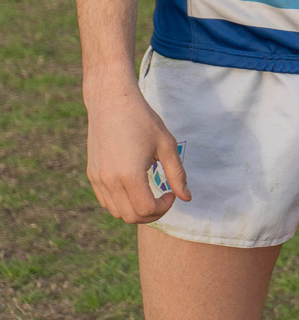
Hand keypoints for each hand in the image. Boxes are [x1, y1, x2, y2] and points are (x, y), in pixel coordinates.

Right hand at [84, 83, 188, 222]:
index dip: (164, 207)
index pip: (146, 210)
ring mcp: (97, 179)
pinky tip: (135, 187)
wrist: (112, 103)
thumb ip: (177, 174)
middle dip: (151, 213)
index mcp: (129, 175)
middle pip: (130, 216)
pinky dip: (121, 203)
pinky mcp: (92, 174)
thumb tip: (187, 198)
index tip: (172, 192)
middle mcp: (109, 181)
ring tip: (151, 193)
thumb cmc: (142, 120)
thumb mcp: (166, 145)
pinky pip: (106, 201)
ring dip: (136, 210)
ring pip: (116, 212)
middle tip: (164, 198)